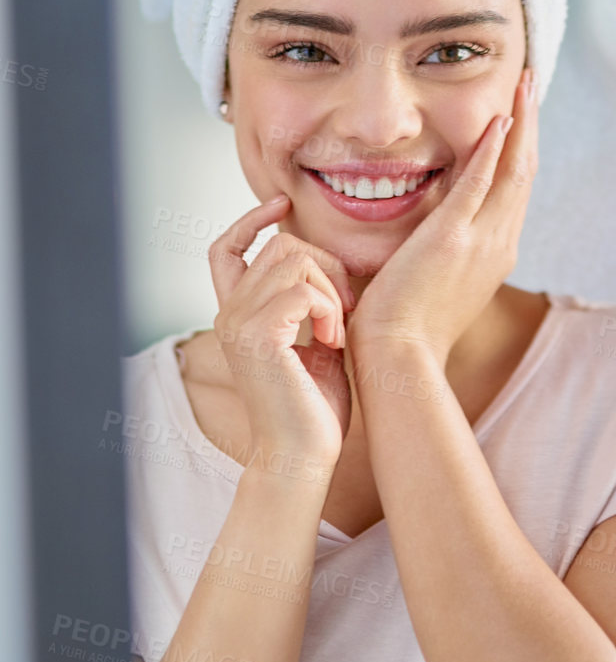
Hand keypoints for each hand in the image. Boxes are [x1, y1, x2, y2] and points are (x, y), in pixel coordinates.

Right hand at [207, 197, 356, 478]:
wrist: (304, 458)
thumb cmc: (315, 408)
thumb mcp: (315, 341)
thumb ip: (313, 302)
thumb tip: (332, 264)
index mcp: (238, 314)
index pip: (225, 248)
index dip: (251, 219)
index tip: (283, 204)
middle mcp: (229, 314)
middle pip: (280, 244)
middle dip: (326, 263)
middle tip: (345, 309)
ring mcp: (238, 323)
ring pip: (295, 259)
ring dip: (332, 289)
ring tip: (338, 331)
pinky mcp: (257, 336)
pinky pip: (304, 289)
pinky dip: (330, 309)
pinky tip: (334, 342)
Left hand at [348, 66, 538, 370]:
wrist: (398, 359)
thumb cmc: (403, 328)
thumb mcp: (436, 278)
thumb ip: (442, 246)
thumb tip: (430, 222)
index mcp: (495, 253)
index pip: (515, 188)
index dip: (521, 147)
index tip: (520, 114)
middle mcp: (500, 244)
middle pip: (524, 171)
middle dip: (530, 123)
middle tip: (530, 84)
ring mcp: (482, 241)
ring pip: (513, 169)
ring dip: (521, 122)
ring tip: (524, 84)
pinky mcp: (453, 239)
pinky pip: (480, 184)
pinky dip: (493, 149)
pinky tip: (500, 119)